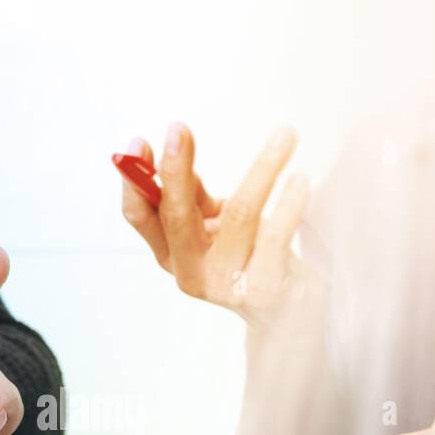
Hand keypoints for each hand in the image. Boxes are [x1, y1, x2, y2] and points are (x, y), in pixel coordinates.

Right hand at [119, 124, 316, 327]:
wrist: (287, 306)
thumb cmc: (249, 253)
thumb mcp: (213, 224)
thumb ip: (192, 196)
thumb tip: (174, 154)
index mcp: (171, 254)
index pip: (140, 217)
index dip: (134, 181)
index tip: (139, 143)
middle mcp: (191, 272)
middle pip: (176, 215)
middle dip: (174, 169)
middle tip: (179, 127)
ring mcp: (225, 283)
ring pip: (239, 214)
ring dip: (262, 167)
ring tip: (285, 135)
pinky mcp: (262, 288)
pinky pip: (276, 234)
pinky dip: (291, 201)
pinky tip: (299, 179)